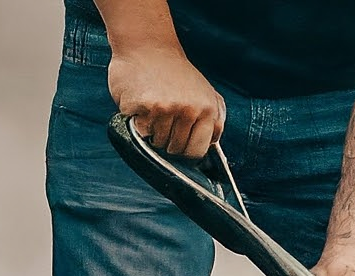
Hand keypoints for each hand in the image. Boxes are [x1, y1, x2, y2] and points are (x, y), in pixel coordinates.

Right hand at [109, 45, 223, 158]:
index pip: (197, 151)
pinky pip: (141, 131)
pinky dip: (139, 124)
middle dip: (169, 143)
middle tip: (164, 123)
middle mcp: (188, 110)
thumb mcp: (207, 93)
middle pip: (177, 149)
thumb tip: (214, 145)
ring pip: (158, 142)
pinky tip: (142, 107)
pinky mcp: (144, 105)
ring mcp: (166, 108)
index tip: (180, 144)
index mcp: (207, 110)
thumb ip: (215, 120)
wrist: (148, 45)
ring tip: (153, 112)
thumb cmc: (177, 73)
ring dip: (153, 133)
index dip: (186, 151)